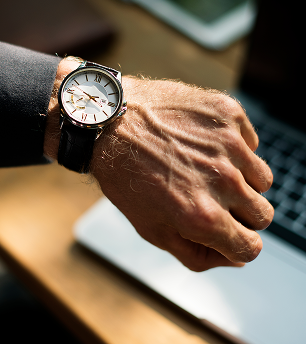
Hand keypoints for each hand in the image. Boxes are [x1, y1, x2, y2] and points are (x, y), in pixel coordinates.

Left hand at [90, 76, 273, 271]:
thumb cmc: (124, 176)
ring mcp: (228, 144)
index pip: (250, 248)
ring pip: (262, 180)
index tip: (224, 231)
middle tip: (209, 197)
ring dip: (240, 180)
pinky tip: (202, 144)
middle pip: (262, 215)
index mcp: (202, 217)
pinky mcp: (228, 114)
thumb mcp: (151, 228)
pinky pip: (250, 144)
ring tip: (204, 169)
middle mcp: (222, 181)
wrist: (109, 122)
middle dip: (239, 214)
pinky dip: (233, 149)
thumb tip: (234, 258)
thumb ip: (196, 255)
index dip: (236, 244)